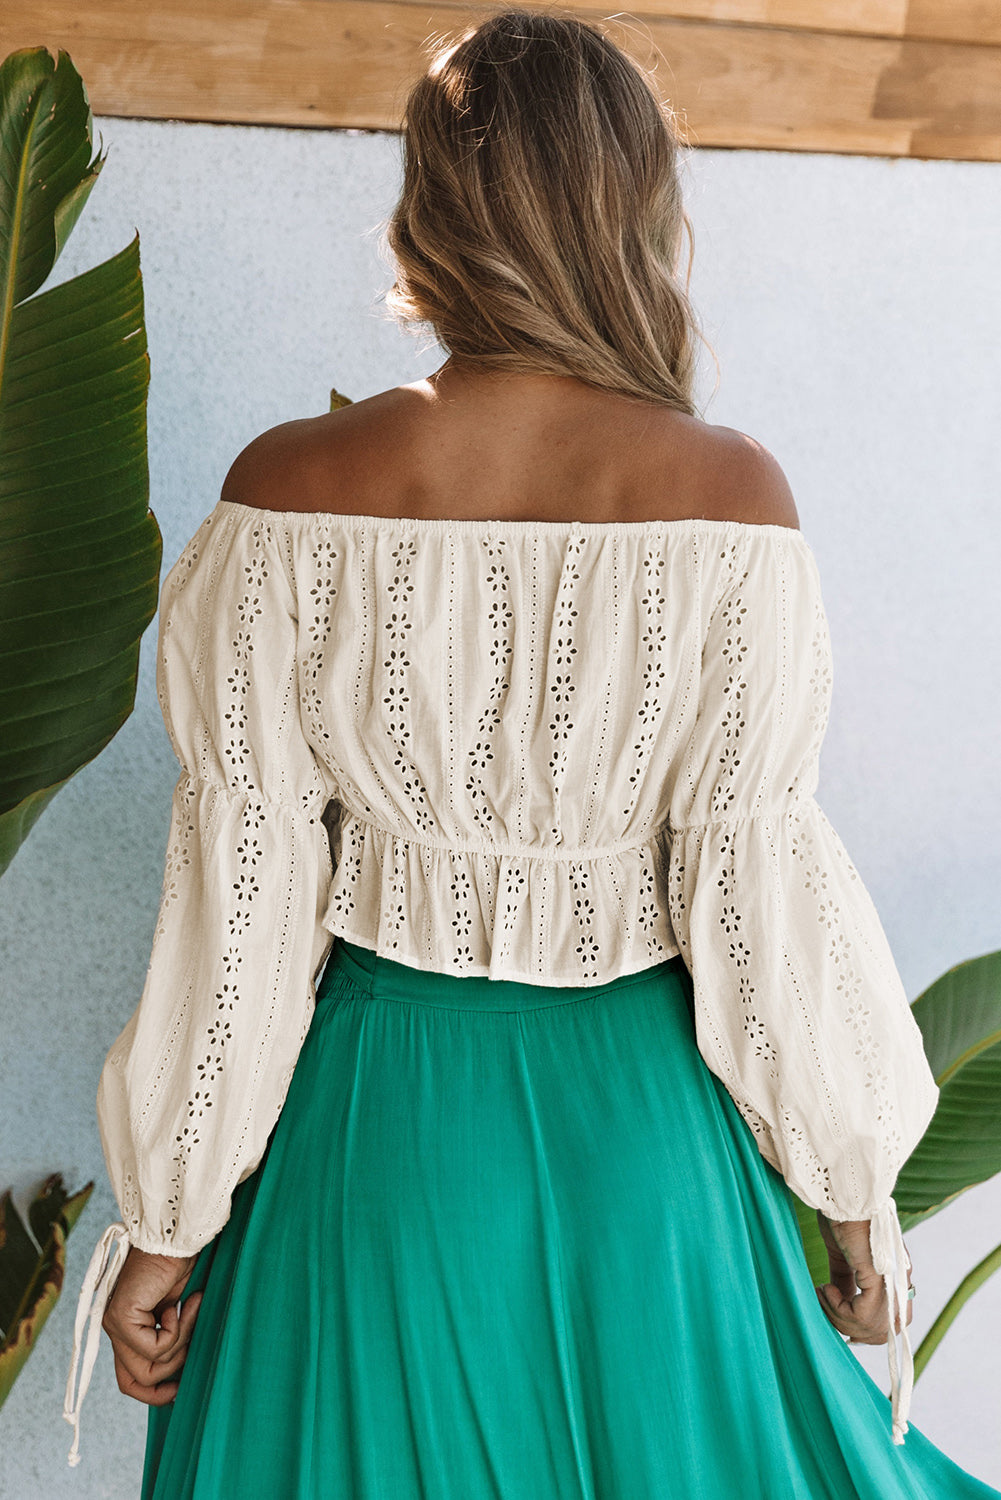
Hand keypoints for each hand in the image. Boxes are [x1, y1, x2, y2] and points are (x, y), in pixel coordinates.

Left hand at [101, 1246, 202, 1404]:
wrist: (178, 1238)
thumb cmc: (180, 1267)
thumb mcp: (177, 1312)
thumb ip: (171, 1339)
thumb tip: (182, 1376)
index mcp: (126, 1329)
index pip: (129, 1379)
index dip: (153, 1393)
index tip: (179, 1391)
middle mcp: (115, 1329)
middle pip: (134, 1381)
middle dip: (168, 1377)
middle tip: (194, 1355)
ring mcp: (114, 1324)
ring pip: (147, 1367)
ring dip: (180, 1344)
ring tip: (190, 1310)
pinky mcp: (120, 1317)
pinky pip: (153, 1347)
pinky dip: (176, 1329)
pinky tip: (178, 1303)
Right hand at [814, 1212, 912, 1344]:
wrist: (843, 1192)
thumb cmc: (842, 1216)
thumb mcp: (844, 1256)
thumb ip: (846, 1280)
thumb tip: (839, 1302)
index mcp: (897, 1277)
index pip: (892, 1321)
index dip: (863, 1327)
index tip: (833, 1312)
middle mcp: (900, 1282)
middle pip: (884, 1331)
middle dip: (850, 1327)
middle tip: (824, 1304)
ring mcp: (892, 1280)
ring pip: (872, 1328)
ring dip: (839, 1317)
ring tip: (822, 1293)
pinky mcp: (878, 1275)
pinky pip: (862, 1314)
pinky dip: (838, 1308)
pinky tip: (824, 1288)